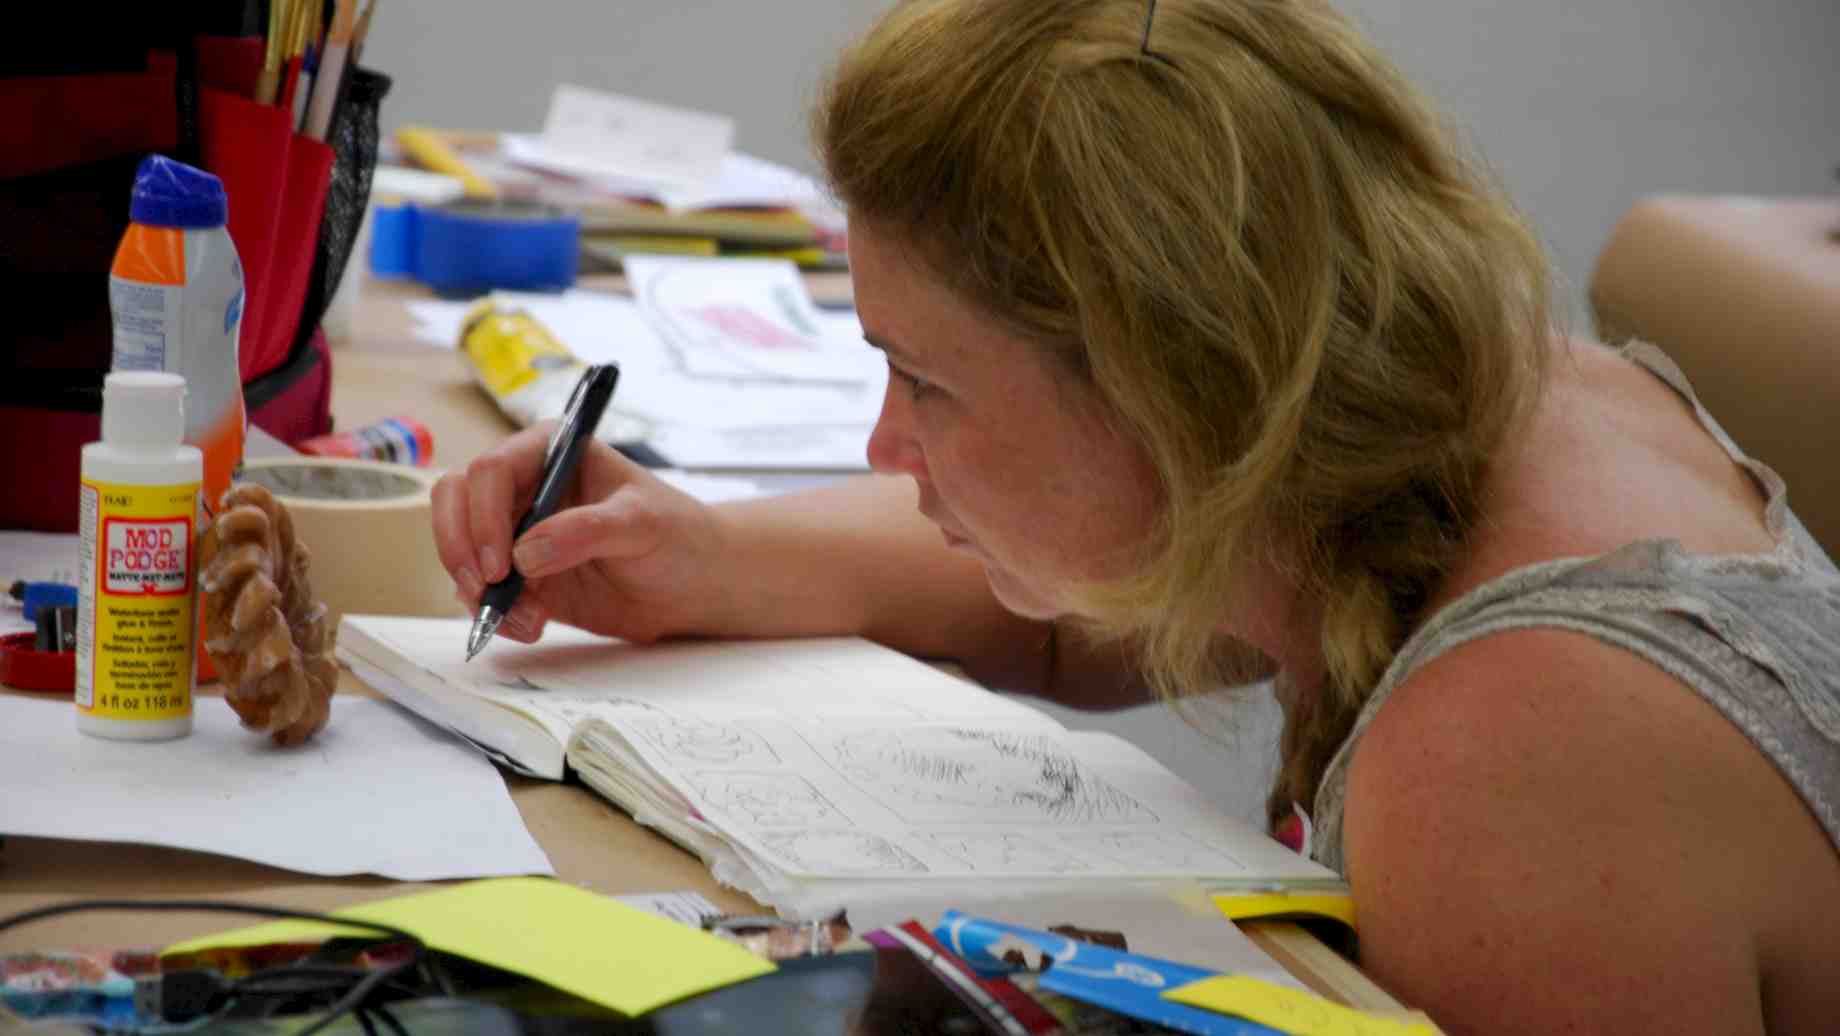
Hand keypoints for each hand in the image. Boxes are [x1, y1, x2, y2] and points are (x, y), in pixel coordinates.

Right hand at [431, 424, 734, 643]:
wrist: (694, 584)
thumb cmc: (677, 535)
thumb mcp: (642, 523)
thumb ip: (586, 530)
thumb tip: (525, 554)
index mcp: (551, 452)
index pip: (492, 470)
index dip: (484, 515)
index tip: (503, 563)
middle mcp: (525, 487)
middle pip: (456, 503)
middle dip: (460, 548)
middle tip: (486, 589)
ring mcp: (518, 533)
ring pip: (462, 551)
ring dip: (479, 590)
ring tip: (526, 619)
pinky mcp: (522, 577)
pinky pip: (483, 592)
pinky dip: (495, 614)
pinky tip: (531, 628)